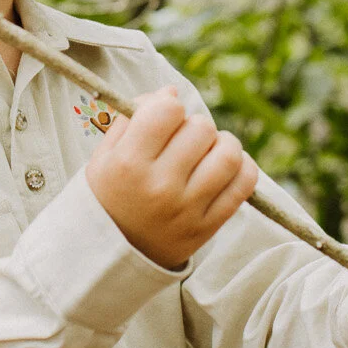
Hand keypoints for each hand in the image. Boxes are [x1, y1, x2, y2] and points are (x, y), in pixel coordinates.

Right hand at [84, 85, 258, 269]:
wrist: (108, 257)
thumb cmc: (107, 197)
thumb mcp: (104, 155)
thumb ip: (133, 117)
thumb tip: (172, 91)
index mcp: (128, 164)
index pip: (167, 110)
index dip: (168, 104)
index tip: (163, 116)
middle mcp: (160, 186)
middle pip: (201, 128)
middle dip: (193, 125)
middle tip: (182, 139)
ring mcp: (187, 209)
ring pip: (229, 154)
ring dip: (222, 143)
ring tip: (208, 150)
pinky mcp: (207, 227)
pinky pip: (243, 186)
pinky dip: (242, 168)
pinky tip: (225, 167)